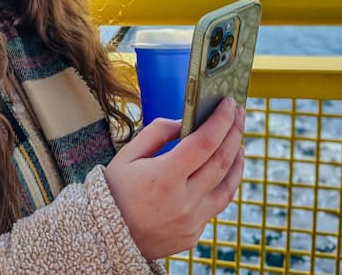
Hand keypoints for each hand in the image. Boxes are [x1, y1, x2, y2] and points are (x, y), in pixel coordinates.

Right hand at [103, 97, 244, 259]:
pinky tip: (224, 169)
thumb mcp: (127, 155)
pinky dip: (223, 183)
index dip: (221, 120)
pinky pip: (216, 205)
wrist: (103, 237)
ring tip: (237, 140)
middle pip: (221, 161)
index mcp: (164, 177)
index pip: (205, 143)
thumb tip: (184, 122)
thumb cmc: (113, 191)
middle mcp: (183, 202)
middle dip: (234, 132)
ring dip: (237, 159)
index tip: (229, 103)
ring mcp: (191, 222)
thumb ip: (157, 133)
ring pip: (228, 186)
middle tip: (238, 113)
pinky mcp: (193, 235)